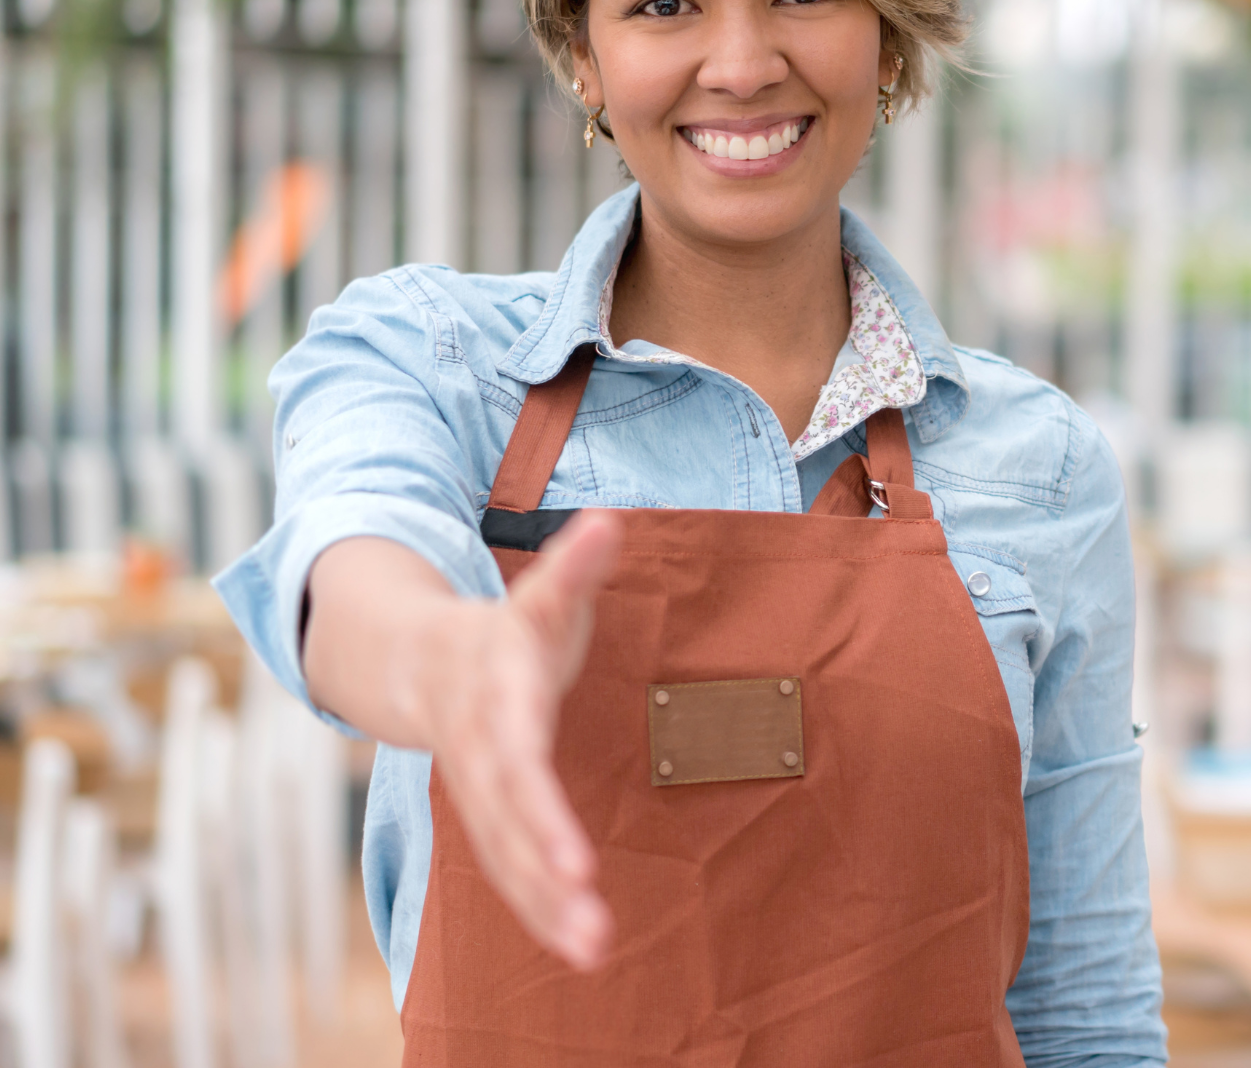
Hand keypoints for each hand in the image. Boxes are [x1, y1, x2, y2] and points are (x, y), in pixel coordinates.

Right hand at [419, 511, 622, 969]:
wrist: (423, 659)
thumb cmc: (505, 628)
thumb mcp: (543, 594)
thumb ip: (576, 566)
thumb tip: (606, 522)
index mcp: (497, 699)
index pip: (519, 762)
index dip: (540, 811)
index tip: (574, 859)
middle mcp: (483, 754)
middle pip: (509, 822)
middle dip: (546, 874)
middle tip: (590, 922)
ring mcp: (481, 791)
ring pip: (507, 857)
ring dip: (547, 908)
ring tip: (594, 949)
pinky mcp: (492, 817)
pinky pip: (511, 870)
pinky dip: (541, 908)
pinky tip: (579, 944)